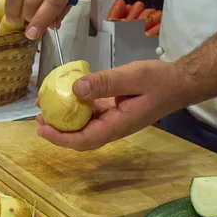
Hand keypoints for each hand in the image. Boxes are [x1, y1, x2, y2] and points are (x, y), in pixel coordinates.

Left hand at [35, 60, 184, 150]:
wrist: (178, 82)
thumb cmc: (160, 80)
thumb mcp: (132, 77)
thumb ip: (105, 83)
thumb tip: (75, 89)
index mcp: (117, 125)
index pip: (84, 139)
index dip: (61, 138)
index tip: (42, 129)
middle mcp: (113, 127)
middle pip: (80, 137)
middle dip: (57, 130)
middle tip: (38, 115)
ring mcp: (113, 119)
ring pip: (84, 124)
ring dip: (65, 117)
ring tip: (46, 103)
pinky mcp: (113, 109)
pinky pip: (91, 112)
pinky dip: (76, 105)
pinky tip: (67, 92)